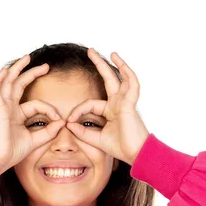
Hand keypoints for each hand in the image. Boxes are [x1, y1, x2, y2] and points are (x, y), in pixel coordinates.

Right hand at [0, 55, 65, 173]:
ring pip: (8, 83)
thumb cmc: (10, 153)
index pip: (36, 104)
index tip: (60, 120)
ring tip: (26, 58)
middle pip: (19, 85)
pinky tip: (4, 71)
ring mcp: (2, 108)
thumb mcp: (35, 141)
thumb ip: (48, 132)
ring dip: (16, 69)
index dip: (50, 110)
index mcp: (16, 115)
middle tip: (46, 66)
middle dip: (32, 73)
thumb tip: (62, 122)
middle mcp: (9, 108)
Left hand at [66, 49, 148, 164]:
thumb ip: (82, 132)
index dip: (77, 111)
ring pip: (121, 78)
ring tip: (110, 52)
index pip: (90, 104)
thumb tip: (68, 124)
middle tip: (90, 51)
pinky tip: (120, 62)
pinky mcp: (130, 104)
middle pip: (109, 80)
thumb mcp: (96, 139)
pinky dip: (127, 73)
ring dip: (116, 64)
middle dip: (100, 65)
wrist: (136, 154)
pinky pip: (131, 84)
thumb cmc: (121, 148)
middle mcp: (118, 104)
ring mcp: (125, 102)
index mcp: (111, 112)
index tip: (68, 121)